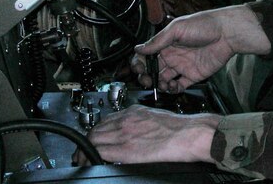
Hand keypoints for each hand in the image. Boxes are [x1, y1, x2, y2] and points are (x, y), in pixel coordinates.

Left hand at [72, 105, 220, 165]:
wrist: (190, 133)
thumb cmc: (180, 128)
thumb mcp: (156, 117)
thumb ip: (141, 122)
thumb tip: (135, 133)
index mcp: (134, 112)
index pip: (106, 120)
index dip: (96, 132)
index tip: (94, 139)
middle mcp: (126, 120)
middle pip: (95, 129)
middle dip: (86, 141)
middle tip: (82, 152)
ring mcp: (125, 134)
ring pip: (93, 140)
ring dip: (85, 150)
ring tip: (82, 159)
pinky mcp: (127, 149)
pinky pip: (101, 152)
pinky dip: (91, 157)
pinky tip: (89, 162)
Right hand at [131, 5, 269, 93]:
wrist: (227, 33)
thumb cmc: (203, 25)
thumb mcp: (177, 29)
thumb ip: (158, 41)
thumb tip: (138, 49)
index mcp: (166, 43)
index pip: (147, 55)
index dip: (140, 63)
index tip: (138, 69)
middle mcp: (172, 55)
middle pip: (153, 69)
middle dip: (146, 77)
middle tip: (146, 80)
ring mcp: (182, 66)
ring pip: (164, 80)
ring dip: (159, 85)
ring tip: (162, 85)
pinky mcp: (193, 75)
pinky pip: (179, 86)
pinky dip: (173, 90)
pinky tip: (172, 87)